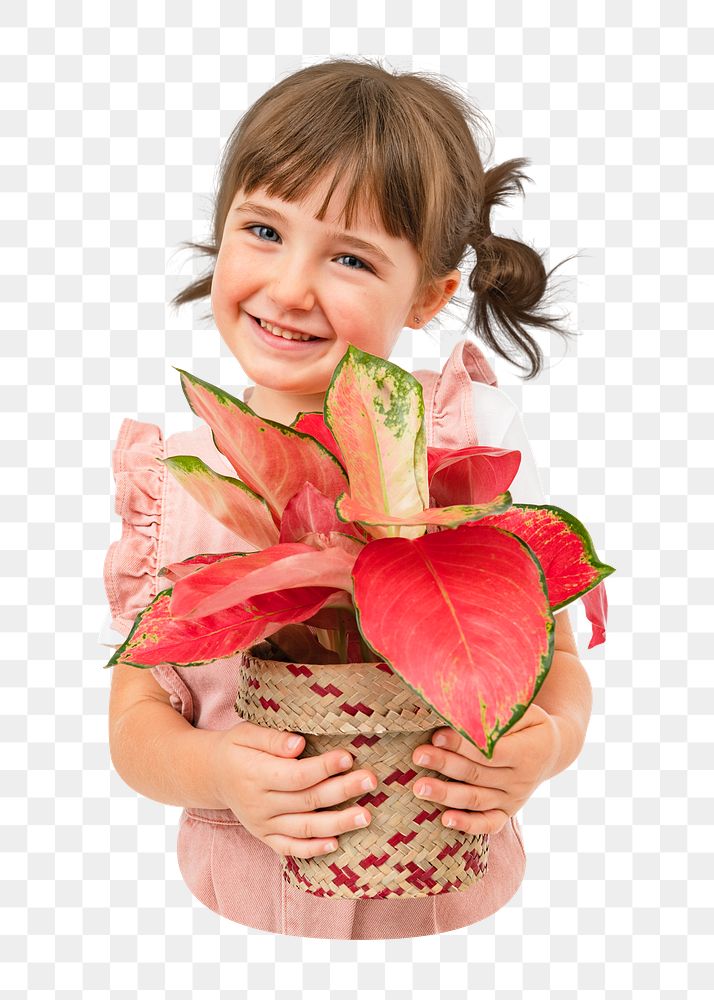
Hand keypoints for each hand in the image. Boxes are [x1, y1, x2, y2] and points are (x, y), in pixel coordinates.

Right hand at [212, 721, 377, 858]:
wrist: (213, 775)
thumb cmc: (237, 748)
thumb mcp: (246, 733)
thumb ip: (271, 738)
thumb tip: (298, 744)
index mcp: (255, 775)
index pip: (295, 775)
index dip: (323, 767)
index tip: (348, 756)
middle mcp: (259, 804)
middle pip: (307, 801)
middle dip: (342, 791)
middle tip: (370, 780)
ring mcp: (262, 825)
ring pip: (304, 828)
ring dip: (338, 824)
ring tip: (366, 816)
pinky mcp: (265, 837)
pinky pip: (290, 849)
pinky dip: (313, 850)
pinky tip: (336, 844)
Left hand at [411, 703, 562, 833]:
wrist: (553, 750)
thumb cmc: (529, 723)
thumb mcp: (523, 710)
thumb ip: (498, 714)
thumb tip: (462, 709)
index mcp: (527, 752)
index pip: (491, 751)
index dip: (463, 745)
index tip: (437, 736)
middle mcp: (522, 780)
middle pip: (478, 775)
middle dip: (446, 765)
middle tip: (418, 756)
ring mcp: (514, 799)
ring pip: (477, 799)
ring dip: (446, 794)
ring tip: (419, 787)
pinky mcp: (507, 812)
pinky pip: (488, 823)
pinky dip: (467, 824)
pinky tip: (445, 819)